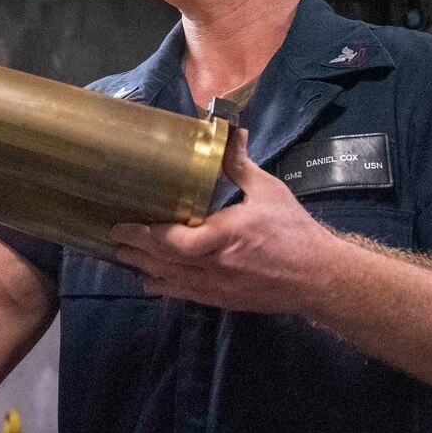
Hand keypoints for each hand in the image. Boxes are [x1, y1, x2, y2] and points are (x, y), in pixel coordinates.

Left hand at [110, 127, 341, 313]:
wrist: (319, 278)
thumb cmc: (294, 232)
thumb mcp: (268, 191)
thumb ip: (240, 164)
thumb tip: (228, 132)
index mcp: (223, 237)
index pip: (175, 241)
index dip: (147, 234)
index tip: (125, 223)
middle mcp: (214, 267)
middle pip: (163, 261)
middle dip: (135, 248)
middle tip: (112, 236)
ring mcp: (216, 288)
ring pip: (169, 280)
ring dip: (143, 267)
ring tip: (120, 255)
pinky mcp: (221, 300)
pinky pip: (183, 295)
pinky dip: (162, 287)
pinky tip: (147, 280)